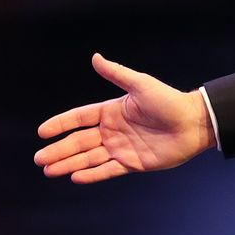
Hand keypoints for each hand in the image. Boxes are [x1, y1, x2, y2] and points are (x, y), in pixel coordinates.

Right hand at [34, 54, 214, 183]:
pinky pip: (108, 170)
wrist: (195, 123)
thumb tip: (95, 57)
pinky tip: (75, 177)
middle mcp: (113, 130)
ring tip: (49, 170)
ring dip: (69, 164)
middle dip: (59, 150)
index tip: (42, 132)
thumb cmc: (169, 101)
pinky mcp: (133, 163)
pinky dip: (92, 174)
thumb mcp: (141, 85)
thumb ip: (117, 74)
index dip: (60, 124)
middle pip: (79, 141)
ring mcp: (121, 148)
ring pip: (89, 157)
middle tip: (39, 159)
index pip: (79, 118)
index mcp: (111, 111)